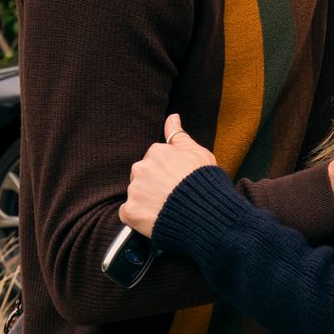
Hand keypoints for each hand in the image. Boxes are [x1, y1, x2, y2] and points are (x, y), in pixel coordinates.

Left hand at [120, 114, 217, 237]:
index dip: (168, 170)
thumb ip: (179, 135)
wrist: (204, 212)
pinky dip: (139, 216)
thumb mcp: (197, 152)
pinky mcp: (130, 211)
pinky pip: (129, 212)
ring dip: (147, 199)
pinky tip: (156, 217)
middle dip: (154, 182)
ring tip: (167, 207)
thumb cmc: (203, 181)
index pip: (156, 157)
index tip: (178, 179)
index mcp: (157, 152)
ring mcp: (135, 190)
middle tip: (172, 193)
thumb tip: (172, 117)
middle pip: (143, 173)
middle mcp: (141, 168)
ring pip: (136, 192)